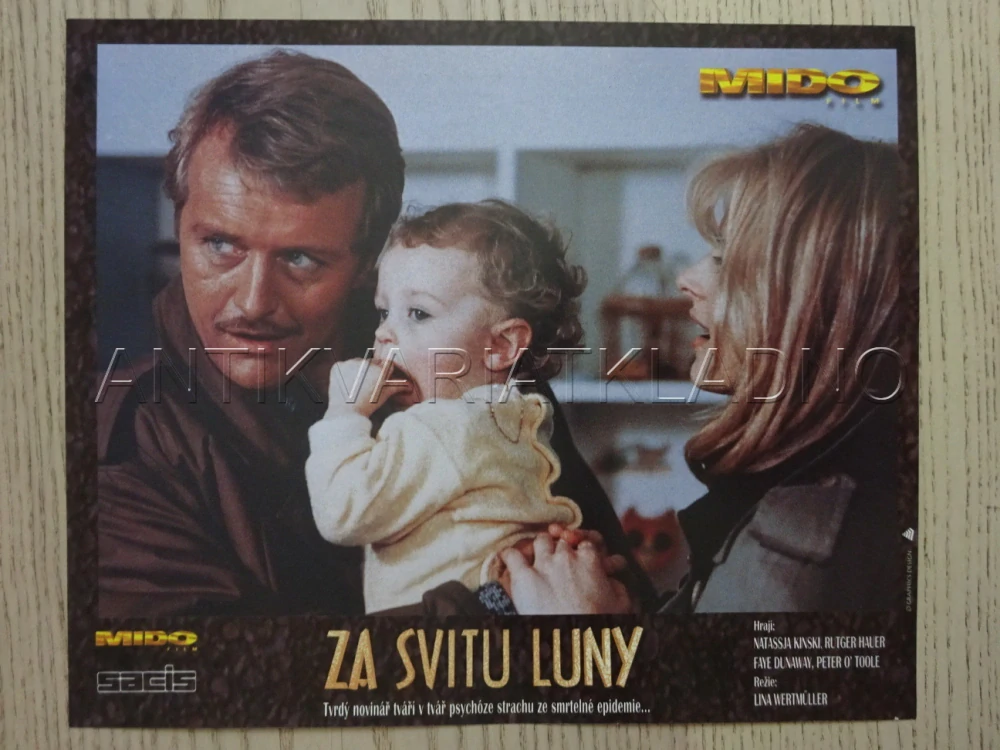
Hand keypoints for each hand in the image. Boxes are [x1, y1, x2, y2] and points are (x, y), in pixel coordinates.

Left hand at [328, 358, 410, 417]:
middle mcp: (366, 363)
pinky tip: (346, 384)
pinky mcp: (338, 366)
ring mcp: (351, 363)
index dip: (384, 372)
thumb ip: (398, 386)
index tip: (380, 380)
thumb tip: (410, 385)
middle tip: (367, 385)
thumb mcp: (385, 395)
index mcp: (381, 370)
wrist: (345, 414)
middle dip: (372, 370)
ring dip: (359, 369)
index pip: (387, 363)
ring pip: (358, 362)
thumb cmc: (368, 406)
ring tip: (356, 385)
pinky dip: (345, 372)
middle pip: (373, 361)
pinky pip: (344, 365)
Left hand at [498, 534, 632, 614]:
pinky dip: (510, 555)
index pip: (585, 541)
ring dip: (540, 548)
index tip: (580, 556)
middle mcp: (566, 556)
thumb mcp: (621, 603)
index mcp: (591, 560)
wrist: (575, 643)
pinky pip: (511, 555)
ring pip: (539, 541)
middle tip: (559, 562)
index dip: (582, 548)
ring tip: (538, 560)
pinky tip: (511, 560)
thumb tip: (612, 579)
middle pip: (561, 540)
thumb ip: (618, 585)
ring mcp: (544, 565)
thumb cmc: (599, 624)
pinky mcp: (523, 577)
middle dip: (561, 547)